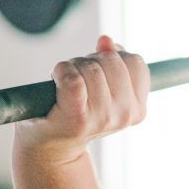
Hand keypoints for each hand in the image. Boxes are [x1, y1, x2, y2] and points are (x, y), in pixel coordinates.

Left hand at [14, 36, 149, 163]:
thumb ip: (112, 61)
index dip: (114, 57)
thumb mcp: (105, 88)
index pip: (135, 62)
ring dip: (73, 66)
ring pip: (91, 68)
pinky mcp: (76, 118)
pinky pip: (74, 79)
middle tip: (79, 78)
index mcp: (138, 110)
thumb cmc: (77, 113)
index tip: (101, 72)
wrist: (51, 147)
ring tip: (66, 84)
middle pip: (112, 60)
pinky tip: (56, 80)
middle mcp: (124, 116)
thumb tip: (106, 41)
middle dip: (92, 60)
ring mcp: (102, 119)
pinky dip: (61, 71)